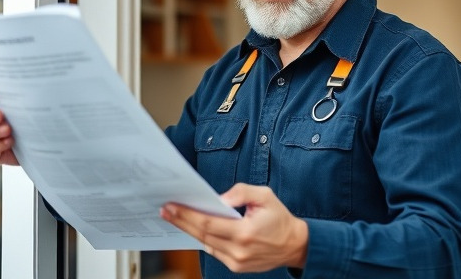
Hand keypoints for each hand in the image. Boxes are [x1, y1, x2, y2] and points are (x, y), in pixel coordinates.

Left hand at [160, 183, 307, 272]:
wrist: (295, 245)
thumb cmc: (279, 218)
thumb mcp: (264, 196)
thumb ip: (241, 192)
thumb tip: (218, 199)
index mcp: (245, 232)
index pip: (208, 223)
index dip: (187, 215)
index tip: (172, 206)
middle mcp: (238, 250)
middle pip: (202, 234)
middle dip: (182, 221)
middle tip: (165, 210)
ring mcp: (236, 262)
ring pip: (205, 244)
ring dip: (189, 230)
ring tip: (175, 217)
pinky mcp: (236, 267)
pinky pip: (214, 251)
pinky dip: (203, 239)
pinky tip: (193, 228)